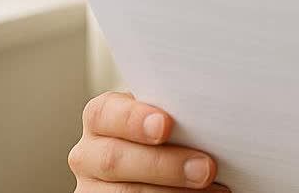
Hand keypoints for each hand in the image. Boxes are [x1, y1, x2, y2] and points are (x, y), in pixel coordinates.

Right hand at [68, 90, 228, 191]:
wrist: (162, 165)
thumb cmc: (170, 135)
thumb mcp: (166, 120)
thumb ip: (174, 115)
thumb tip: (208, 118)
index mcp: (101, 120)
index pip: (103, 114)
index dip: (133, 119)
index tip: (165, 124)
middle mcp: (88, 154)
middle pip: (114, 159)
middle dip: (164, 165)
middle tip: (205, 168)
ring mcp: (93, 187)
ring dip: (172, 192)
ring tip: (211, 188)